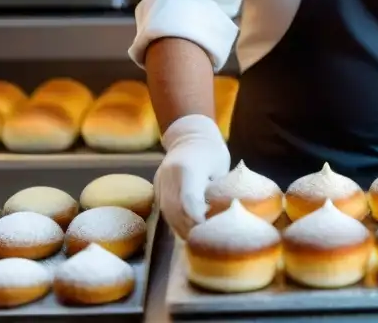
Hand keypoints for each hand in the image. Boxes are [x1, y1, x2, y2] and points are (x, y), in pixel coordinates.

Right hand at [154, 114, 230, 238]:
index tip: (210, 232)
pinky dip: (174, 221)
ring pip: (167, 212)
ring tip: (195, 240)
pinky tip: (186, 229)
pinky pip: (163, 208)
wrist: (190, 135)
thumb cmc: (212, 151)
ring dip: (180, 227)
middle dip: (189, 228)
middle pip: (175, 210)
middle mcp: (169, 176)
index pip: (189, 202)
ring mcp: (160, 181)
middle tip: (204, 242)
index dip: (198, 220)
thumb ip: (217, 192)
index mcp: (187, 169)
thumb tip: (220, 216)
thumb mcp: (220, 169)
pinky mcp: (157, 186)